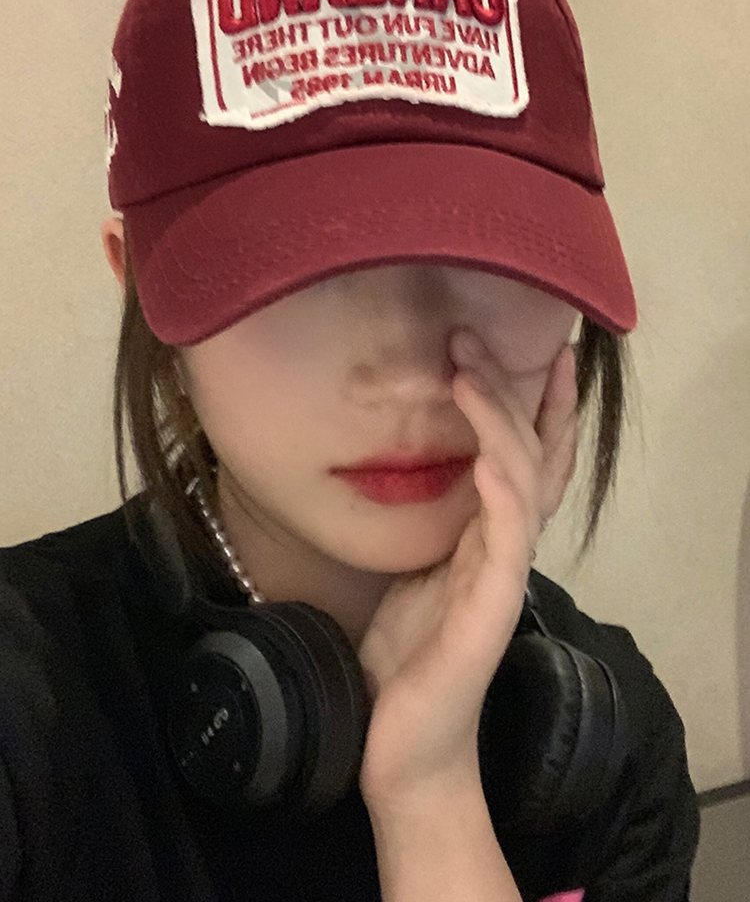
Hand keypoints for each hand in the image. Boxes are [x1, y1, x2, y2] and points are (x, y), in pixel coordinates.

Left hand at [358, 329, 577, 807]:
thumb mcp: (410, 570)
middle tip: (478, 335)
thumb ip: (426, 522)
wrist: (404, 745)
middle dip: (514, 391)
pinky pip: (507, 536)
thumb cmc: (405, 659)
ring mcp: (503, 574)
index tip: (537, 348)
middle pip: (532, 454)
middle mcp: (505, 546)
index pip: (528, 458)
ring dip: (499, 421)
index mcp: (487, 536)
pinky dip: (501, 487)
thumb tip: (404, 464)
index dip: (538, 404)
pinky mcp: (491, 607)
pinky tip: (485, 451)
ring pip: (522, 481)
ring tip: (470, 371)